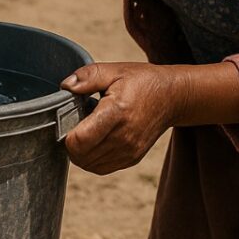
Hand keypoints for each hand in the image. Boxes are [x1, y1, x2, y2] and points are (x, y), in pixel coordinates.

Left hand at [60, 62, 181, 174]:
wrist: (173, 97)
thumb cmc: (142, 81)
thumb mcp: (115, 70)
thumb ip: (88, 77)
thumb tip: (65, 86)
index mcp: (116, 112)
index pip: (79, 141)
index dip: (67, 133)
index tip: (70, 119)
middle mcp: (123, 137)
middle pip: (80, 156)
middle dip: (71, 143)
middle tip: (77, 124)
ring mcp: (129, 151)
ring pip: (88, 165)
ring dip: (81, 152)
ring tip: (88, 132)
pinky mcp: (132, 158)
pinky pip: (101, 168)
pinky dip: (92, 159)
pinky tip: (97, 141)